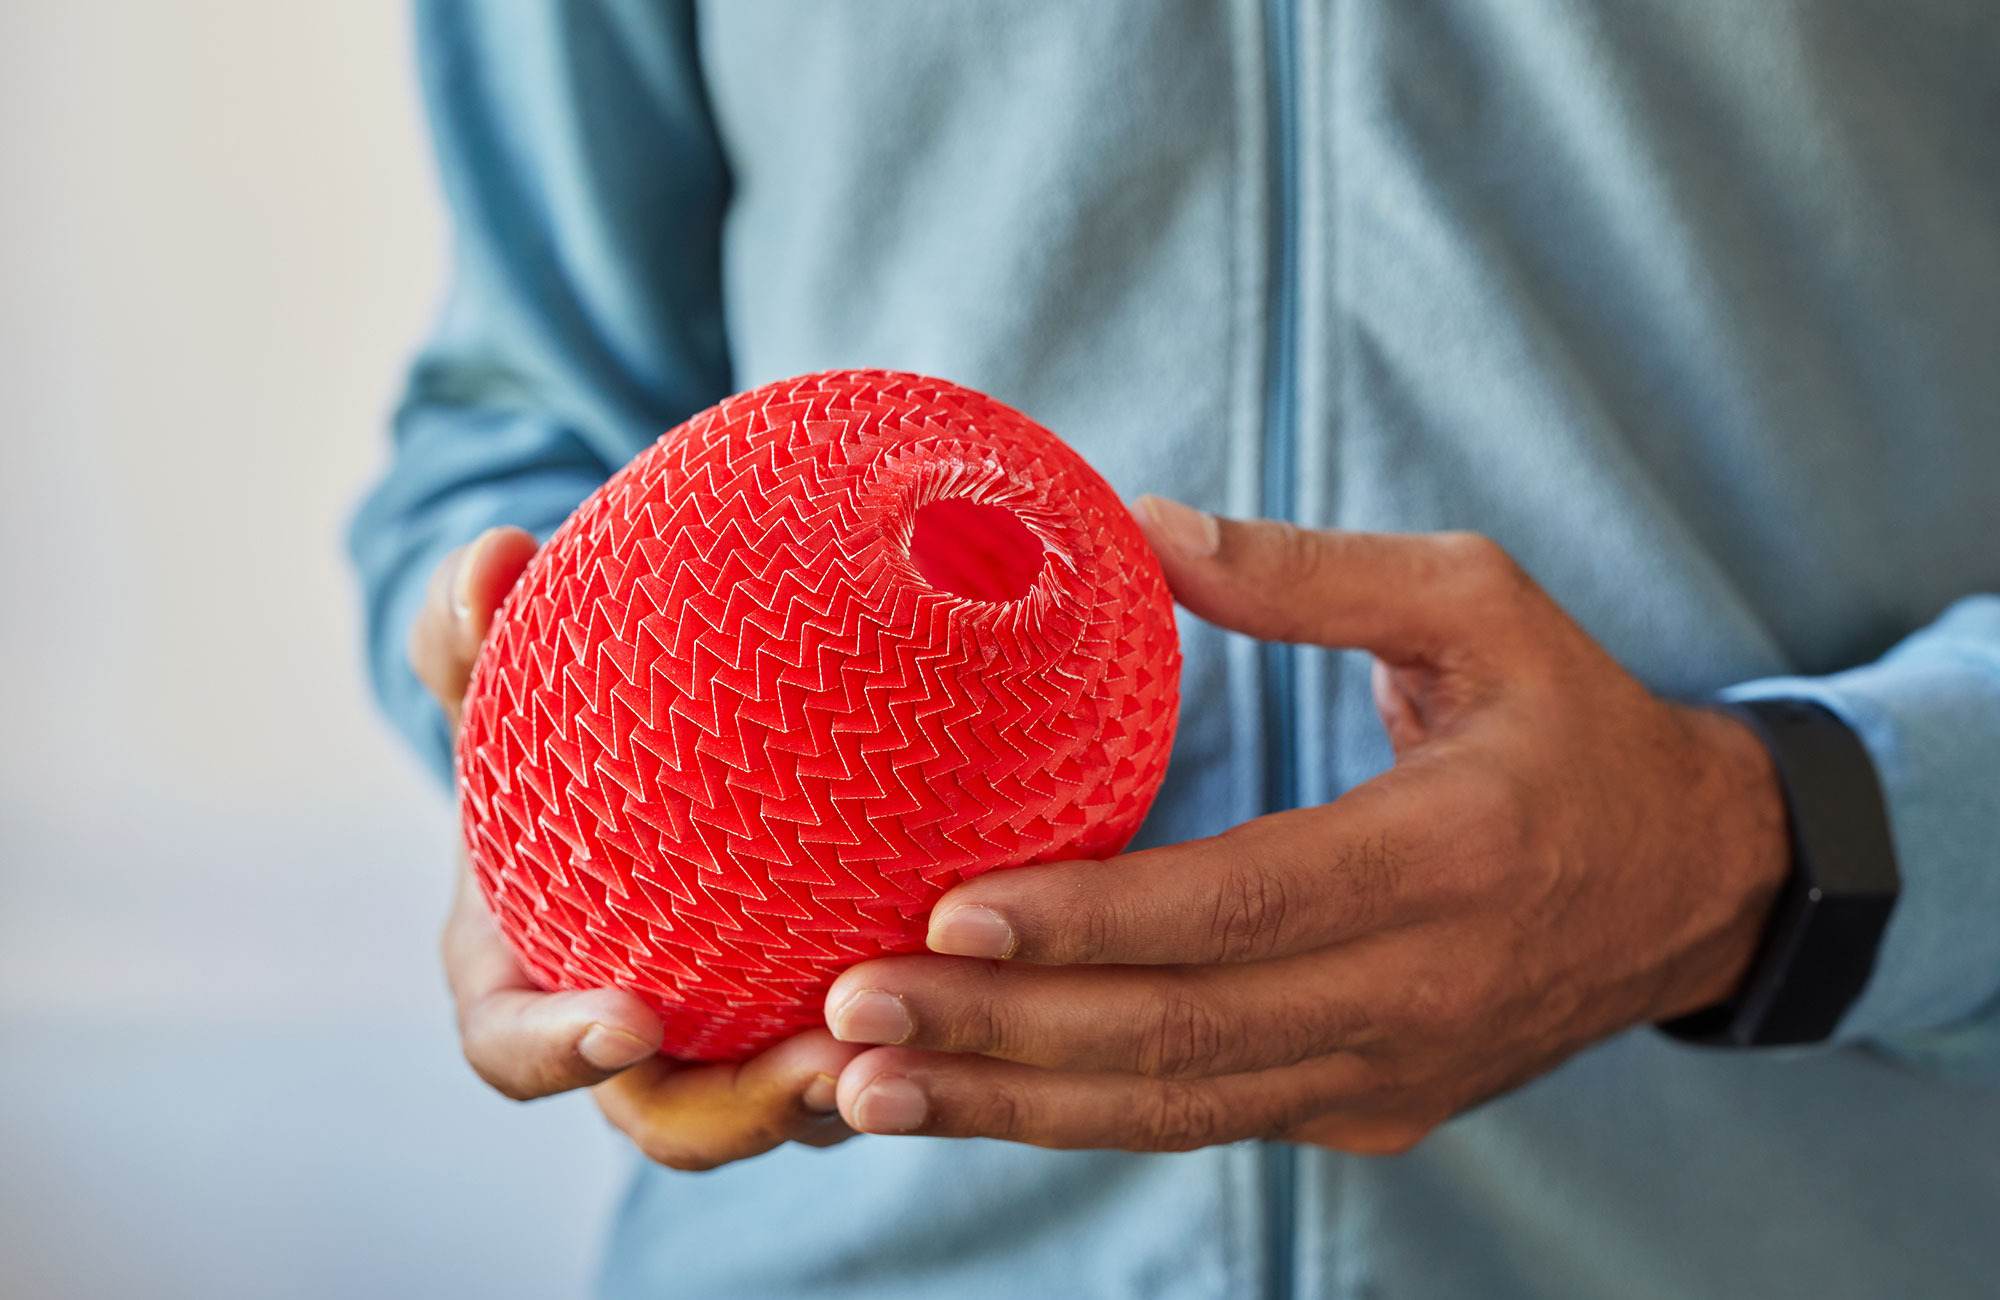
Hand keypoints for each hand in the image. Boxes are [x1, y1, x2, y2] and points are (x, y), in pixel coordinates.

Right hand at [413, 527, 866, 1169]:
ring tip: (927, 1039)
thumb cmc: (550, 737)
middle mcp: (632, 1036)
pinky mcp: (811, 1015)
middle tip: (823, 1064)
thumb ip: (473, 627)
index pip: (518, 1051)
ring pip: (790, 1103)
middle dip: (744, 1111)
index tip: (629, 1021)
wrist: (627, 767)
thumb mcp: (501, 681)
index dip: (563, 1055)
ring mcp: (728, 1040)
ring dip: (853, 1088)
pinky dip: (916, 1028)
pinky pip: (866, 1044)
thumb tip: (496, 559)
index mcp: (523, 978)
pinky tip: (990, 972)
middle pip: (676, 1117)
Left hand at [821, 500, 1789, 1154]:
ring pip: (1173, 1111)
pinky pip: (1202, 1121)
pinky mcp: (1369, 1111)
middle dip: (1003, 1034)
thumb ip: (1312, 574)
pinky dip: (1074, 1116)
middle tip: (846, 1017)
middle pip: (1181, 1035)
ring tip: (861, 1087)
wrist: (1699, 882)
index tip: (947, 917)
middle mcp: (1417, 994)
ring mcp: (1390, 1073)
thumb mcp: (1478, 602)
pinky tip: (967, 1098)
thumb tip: (1140, 523)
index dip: (1093, 923)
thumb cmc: (1575, 722)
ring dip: (1010, 1105)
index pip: (1243, 909)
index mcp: (1448, 858)